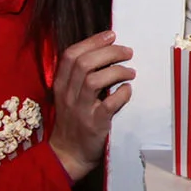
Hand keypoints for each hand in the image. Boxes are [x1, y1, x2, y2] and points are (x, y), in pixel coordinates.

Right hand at [49, 31, 134, 182]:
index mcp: (60, 85)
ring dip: (116, 71)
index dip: (92, 41)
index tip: (111, 35)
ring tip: (130, 72)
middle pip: (84, 63)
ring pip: (93, 80)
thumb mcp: (69, 97)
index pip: (70, 55)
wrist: (68, 155)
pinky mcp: (94, 125)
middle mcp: (67, 95)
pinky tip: (127, 91)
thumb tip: (105, 54)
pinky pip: (108, 105)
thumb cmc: (73, 122)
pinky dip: (121, 94)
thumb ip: (80, 77)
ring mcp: (80, 110)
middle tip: (127, 52)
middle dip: (109, 52)